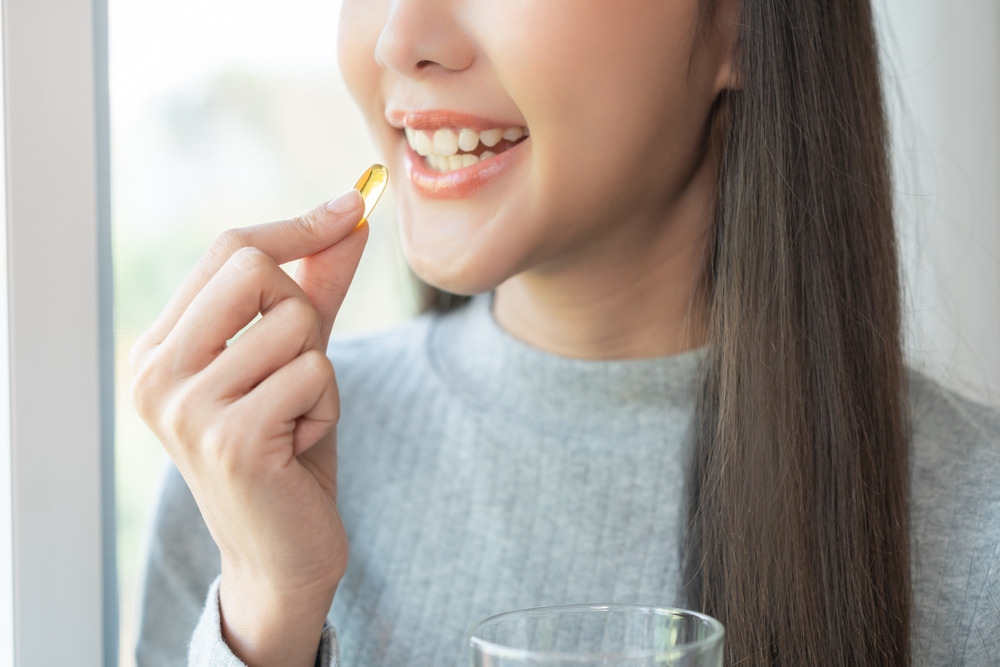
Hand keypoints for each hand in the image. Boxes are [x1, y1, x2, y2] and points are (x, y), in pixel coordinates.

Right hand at [130, 190, 366, 666]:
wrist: (280, 554)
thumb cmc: (286, 451)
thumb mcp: (296, 359)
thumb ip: (317, 288)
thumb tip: (354, 216)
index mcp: (161, 347)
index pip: (229, 249)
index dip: (298, 226)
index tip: (354, 206)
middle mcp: (156, 372)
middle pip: (257, 270)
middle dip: (304, 314)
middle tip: (296, 374)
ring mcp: (186, 406)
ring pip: (295, 323)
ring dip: (320, 373)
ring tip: (295, 419)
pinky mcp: (230, 439)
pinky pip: (314, 373)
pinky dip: (326, 406)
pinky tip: (298, 446)